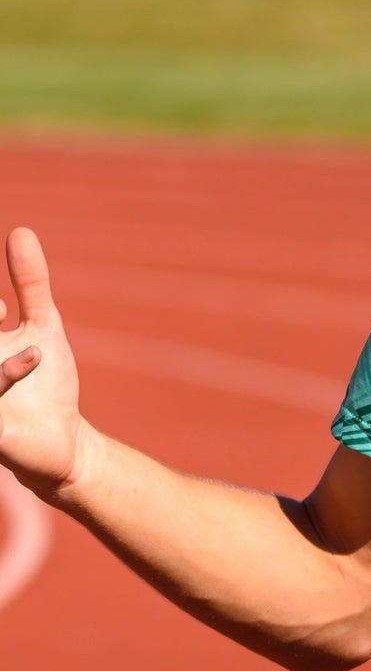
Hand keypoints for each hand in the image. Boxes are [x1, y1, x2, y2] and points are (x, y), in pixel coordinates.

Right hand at [0, 228, 88, 498]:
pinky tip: (32, 363)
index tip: (2, 311)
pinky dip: (4, 382)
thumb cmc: (47, 383)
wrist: (64, 439)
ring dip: (4, 369)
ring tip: (36, 356)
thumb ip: (30, 284)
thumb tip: (22, 231)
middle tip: (0, 315)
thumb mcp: (44, 327)